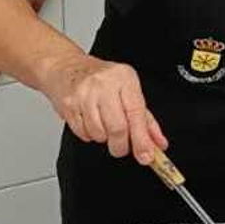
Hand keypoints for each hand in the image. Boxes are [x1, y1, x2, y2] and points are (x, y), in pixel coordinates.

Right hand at [42, 54, 167, 163]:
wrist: (66, 67)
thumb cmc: (101, 79)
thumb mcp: (128, 91)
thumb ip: (145, 119)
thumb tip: (158, 143)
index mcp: (124, 78)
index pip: (136, 114)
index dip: (142, 139)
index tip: (146, 156)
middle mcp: (104, 84)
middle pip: (117, 128)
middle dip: (121, 145)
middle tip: (122, 146)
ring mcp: (84, 94)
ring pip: (99, 134)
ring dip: (103, 138)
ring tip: (103, 124)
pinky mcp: (69, 105)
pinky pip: (83, 133)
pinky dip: (89, 134)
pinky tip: (89, 121)